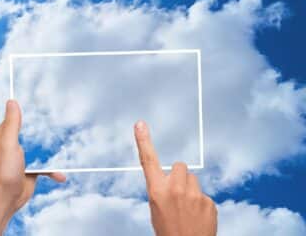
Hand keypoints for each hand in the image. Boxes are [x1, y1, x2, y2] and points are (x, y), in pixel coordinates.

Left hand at [0, 100, 65, 234]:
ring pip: (42, 147)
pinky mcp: (32, 169)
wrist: (6, 200)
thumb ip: (11, 125)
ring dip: (53, 149)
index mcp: (5, 135)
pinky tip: (61, 174)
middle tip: (60, 119)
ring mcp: (24, 157)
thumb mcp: (9, 145)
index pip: (15, 116)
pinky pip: (47, 165)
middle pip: (33, 131)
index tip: (40, 98)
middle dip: (45, 128)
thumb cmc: (4, 172)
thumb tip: (11, 102)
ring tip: (66, 144)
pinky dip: (55, 169)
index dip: (25, 108)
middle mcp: (14, 144)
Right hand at [134, 120, 216, 235]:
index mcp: (157, 192)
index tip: (140, 124)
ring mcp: (194, 195)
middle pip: (180, 166)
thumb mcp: (157, 209)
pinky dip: (201, 203)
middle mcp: (175, 189)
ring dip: (190, 189)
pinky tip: (197, 218)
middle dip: (179, 176)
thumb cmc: (169, 231)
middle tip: (177, 195)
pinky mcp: (209, 202)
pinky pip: (204, 195)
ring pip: (193, 180)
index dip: (143, 141)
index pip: (148, 161)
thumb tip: (173, 176)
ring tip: (187, 209)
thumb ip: (162, 189)